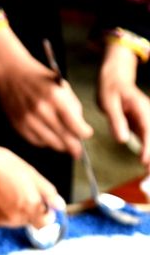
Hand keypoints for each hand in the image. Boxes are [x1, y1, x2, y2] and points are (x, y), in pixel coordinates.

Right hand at [0, 52, 92, 157]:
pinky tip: (48, 138)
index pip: (75, 125)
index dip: (84, 133)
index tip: (86, 134)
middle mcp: (41, 110)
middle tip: (78, 151)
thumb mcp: (61, 86)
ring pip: (50, 143)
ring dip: (60, 146)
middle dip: (74, 146)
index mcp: (56, 98)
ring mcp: (28, 119)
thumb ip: (72, 107)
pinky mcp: (18, 125)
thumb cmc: (39, 79)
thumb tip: (79, 128)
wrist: (10, 74)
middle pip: (64, 138)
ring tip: (65, 145)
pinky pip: (36, 141)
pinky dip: (44, 142)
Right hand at [0, 144, 64, 225]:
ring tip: (6, 189)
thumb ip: (48, 192)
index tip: (43, 202)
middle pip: (30, 221)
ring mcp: (0, 219)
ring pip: (15, 220)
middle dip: (30, 209)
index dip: (47, 212)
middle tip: (21, 189)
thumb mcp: (31, 173)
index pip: (46, 223)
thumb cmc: (0, 165)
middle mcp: (16, 217)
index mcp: (30, 206)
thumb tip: (59, 205)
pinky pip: (0, 217)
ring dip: (15, 209)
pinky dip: (1, 209)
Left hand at [98, 44, 149, 167]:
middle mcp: (148, 116)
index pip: (148, 130)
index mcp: (142, 108)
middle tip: (149, 174)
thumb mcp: (108, 102)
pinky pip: (148, 141)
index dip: (149, 147)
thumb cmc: (111, 88)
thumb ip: (115, 120)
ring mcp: (147, 122)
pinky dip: (149, 154)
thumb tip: (121, 139)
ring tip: (149, 174)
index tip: (145, 161)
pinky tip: (147, 167)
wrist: (116, 80)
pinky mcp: (143, 127)